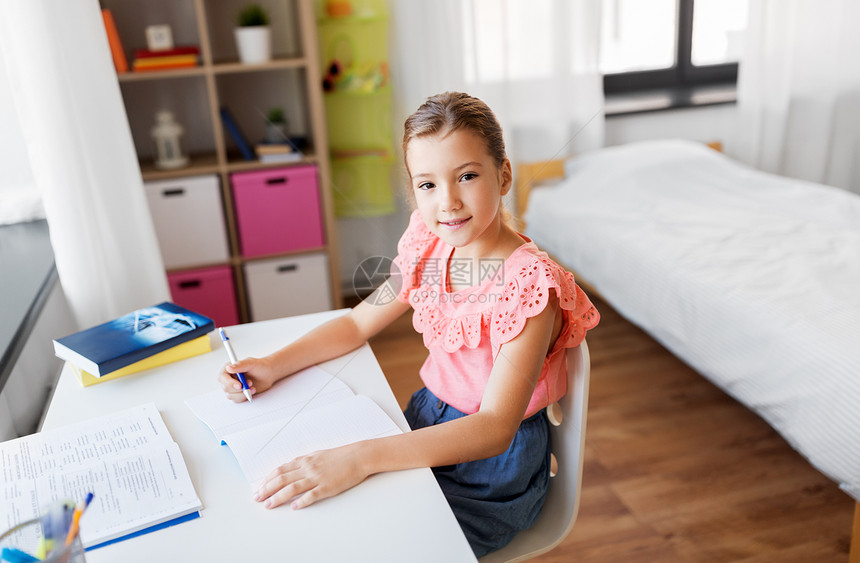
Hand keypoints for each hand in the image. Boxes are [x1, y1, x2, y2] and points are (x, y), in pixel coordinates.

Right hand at [217, 356, 278, 401]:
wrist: (268, 374)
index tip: (239, 385)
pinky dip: (244, 397)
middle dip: (238, 389)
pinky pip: (236, 399)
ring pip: (231, 395)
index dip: (229, 382)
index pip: (222, 377)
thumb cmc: (260, 366)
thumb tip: (229, 368)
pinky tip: (252, 391)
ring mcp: (232, 387)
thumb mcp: (251, 363)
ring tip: (253, 387)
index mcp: (229, 368)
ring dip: (242, 393)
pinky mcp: (237, 393)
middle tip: (250, 383)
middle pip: (226, 388)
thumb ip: (240, 365)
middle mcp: (229, 378)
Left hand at [254, 443, 369, 509]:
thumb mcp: (318, 455)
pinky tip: (294, 507)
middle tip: (257, 498)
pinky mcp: (328, 487)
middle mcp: (308, 468)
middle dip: (267, 489)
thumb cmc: (340, 456)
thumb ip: (303, 463)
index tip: (260, 488)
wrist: (359, 456)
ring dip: (278, 497)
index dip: (267, 480)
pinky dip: (301, 501)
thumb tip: (290, 470)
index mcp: (305, 461)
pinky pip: (312, 495)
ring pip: (292, 488)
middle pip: (282, 479)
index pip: (280, 470)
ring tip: (269, 505)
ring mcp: (317, 477)